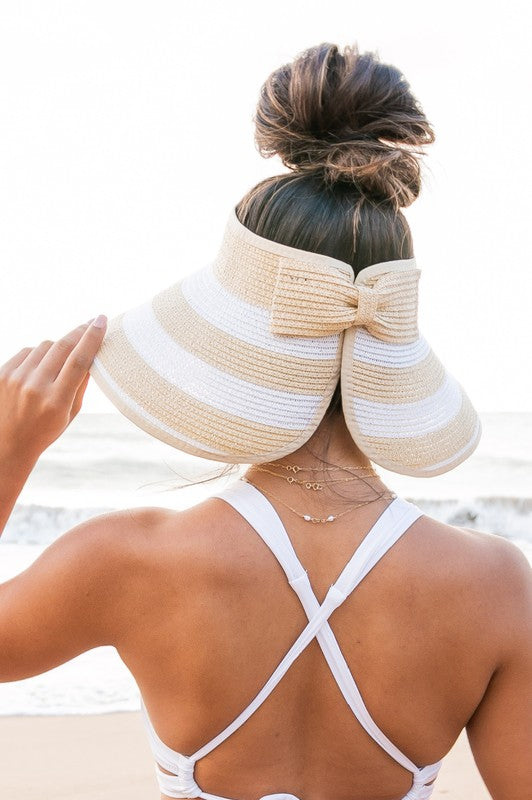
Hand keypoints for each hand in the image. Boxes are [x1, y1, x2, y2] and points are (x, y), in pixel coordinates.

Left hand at [0, 316, 106, 462]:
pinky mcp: (2, 373)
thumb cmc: (45, 430)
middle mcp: (35, 387)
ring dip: (57, 349)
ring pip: (45, 346)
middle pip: (62, 346)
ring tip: (58, 364)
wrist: (7, 444)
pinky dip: (38, 355)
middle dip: (79, 332)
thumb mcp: (71, 413)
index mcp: (56, 401)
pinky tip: (39, 368)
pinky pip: (27, 351)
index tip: (101, 320)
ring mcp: (15, 379)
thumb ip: (81, 383)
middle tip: (90, 324)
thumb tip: (91, 352)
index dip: (92, 338)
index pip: (78, 360)